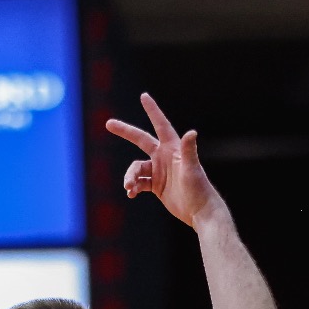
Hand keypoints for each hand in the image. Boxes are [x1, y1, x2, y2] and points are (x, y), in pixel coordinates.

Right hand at [106, 93, 221, 228]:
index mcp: (173, 149)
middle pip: (141, 140)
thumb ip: (189, 150)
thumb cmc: (199, 189)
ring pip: (136, 168)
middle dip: (125, 131)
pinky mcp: (157, 185)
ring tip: (129, 187)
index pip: (160, 125)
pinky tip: (131, 194)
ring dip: (130, 177)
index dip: (152, 110)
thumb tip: (191, 132)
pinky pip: (139, 183)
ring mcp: (160, 171)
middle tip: (108, 123)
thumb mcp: (191, 169)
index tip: (143, 96)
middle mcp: (164, 157)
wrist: (200, 212)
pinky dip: (133, 187)